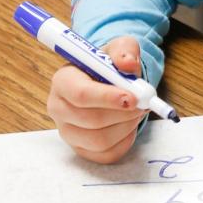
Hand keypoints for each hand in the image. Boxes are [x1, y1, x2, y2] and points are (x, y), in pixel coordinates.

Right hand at [47, 35, 146, 162]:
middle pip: (91, 120)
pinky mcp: (81, 149)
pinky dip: (125, 140)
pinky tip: (128, 124)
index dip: (108, 98)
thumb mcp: (119, 49)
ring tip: (137, 112)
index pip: (80, 94)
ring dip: (126, 126)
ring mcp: (68, 132)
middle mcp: (59, 108)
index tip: (132, 98)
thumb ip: (125, 51)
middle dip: (124, 113)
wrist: (108, 84)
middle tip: (143, 103)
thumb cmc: (110, 67)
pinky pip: (107, 154)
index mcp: (63, 81)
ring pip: (100, 140)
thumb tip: (127, 63)